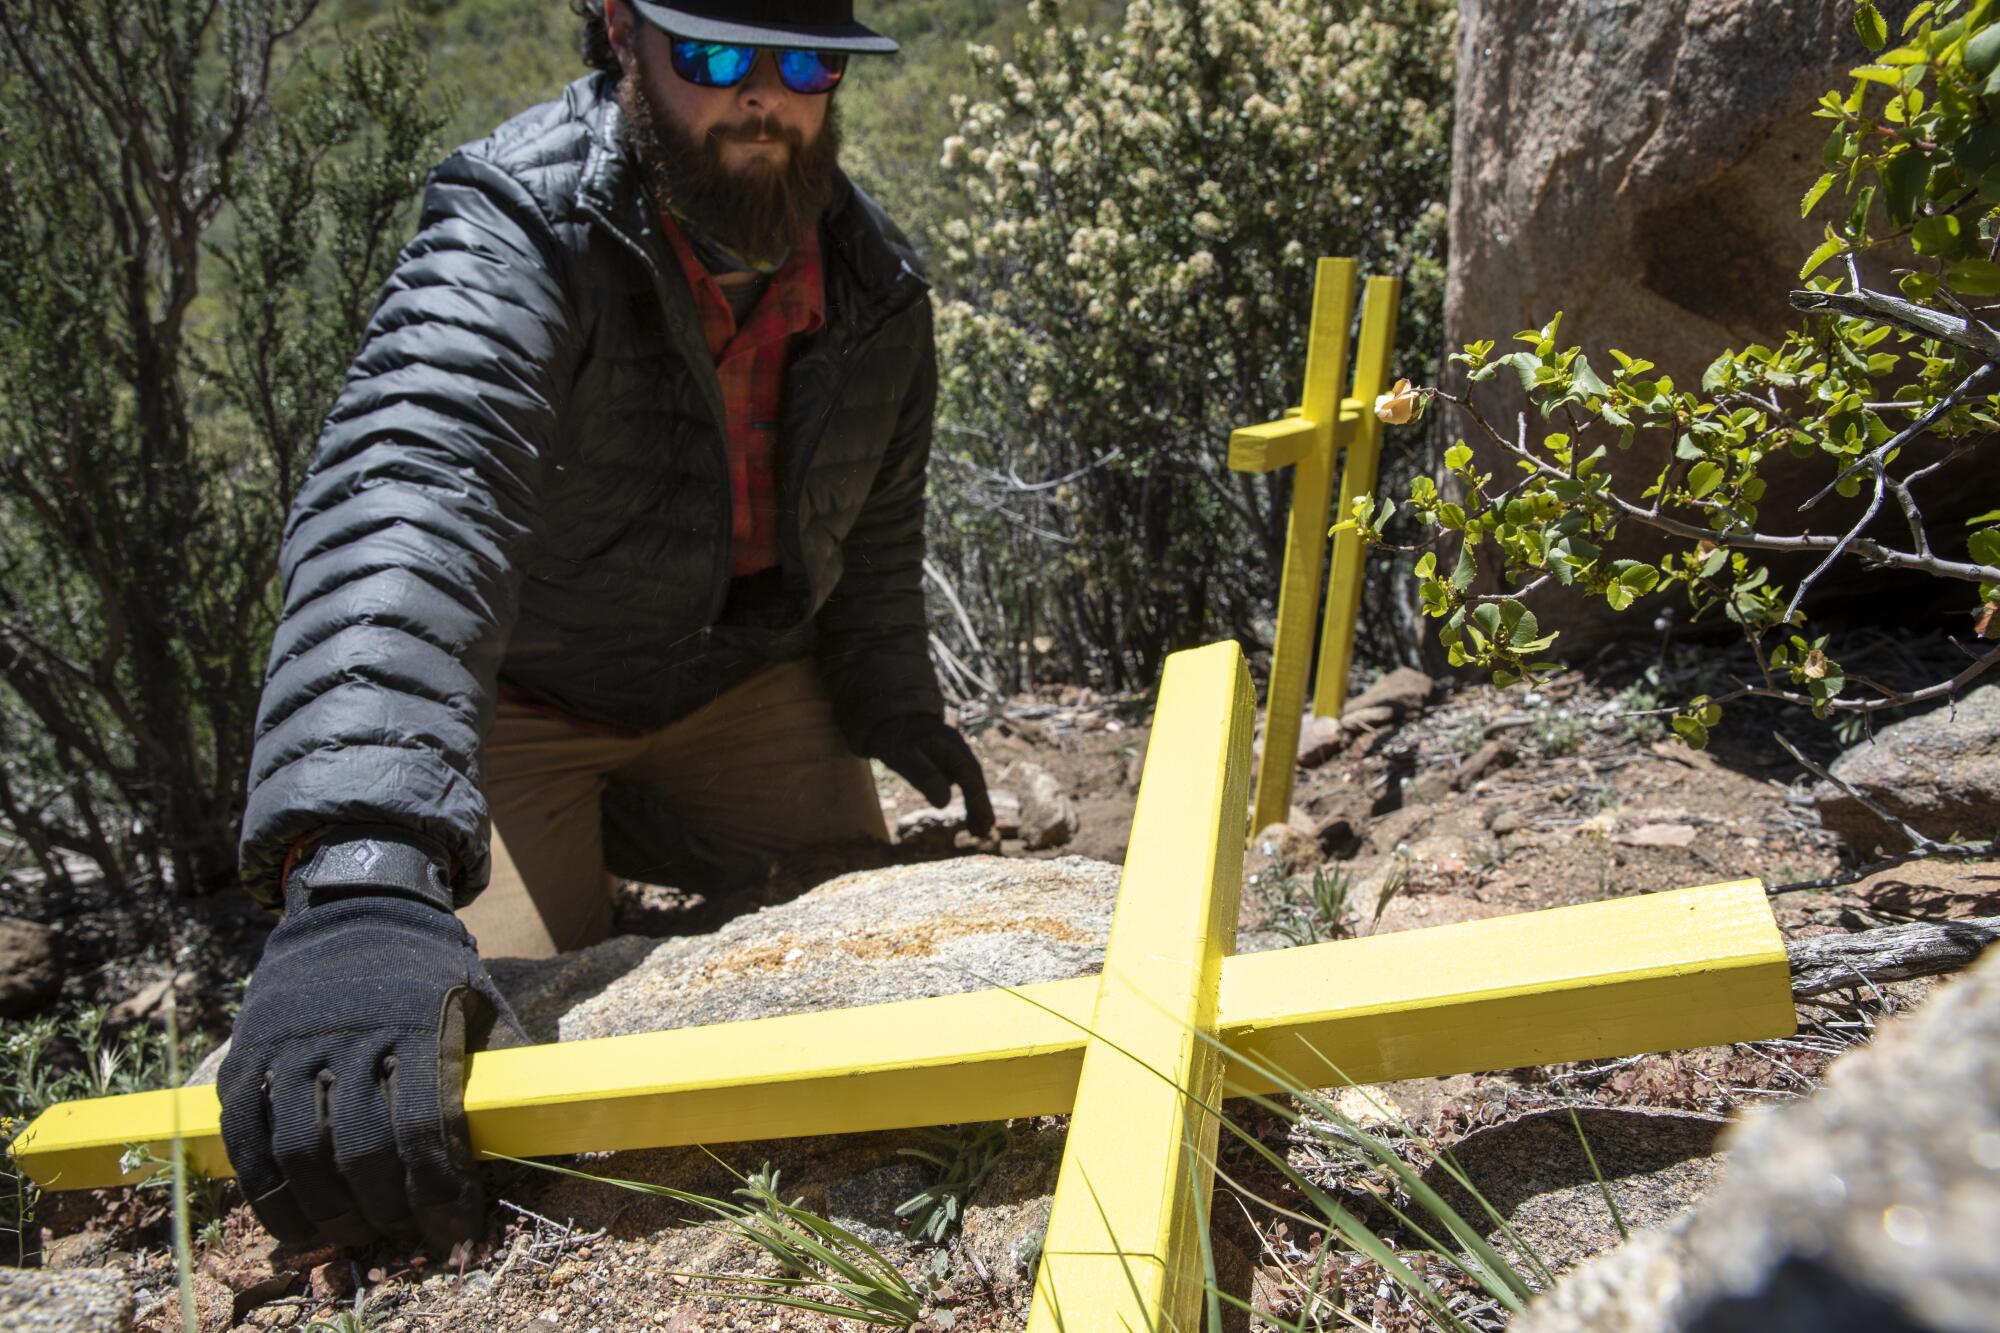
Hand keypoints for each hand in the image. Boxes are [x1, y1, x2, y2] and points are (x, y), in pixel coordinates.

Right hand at [218, 839, 516, 1249]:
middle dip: (387, 1206)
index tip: (454, 1232)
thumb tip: (548, 1124)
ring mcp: (294, 1042)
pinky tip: (291, 1216)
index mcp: (421, 1023)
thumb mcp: (482, 1001)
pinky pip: (247, 1133)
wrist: (359, 907)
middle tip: (402, 1233)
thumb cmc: (433, 972)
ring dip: (328, 1208)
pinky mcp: (249, 1053)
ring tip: (353, 1234)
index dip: (441, 1189)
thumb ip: (503, 1063)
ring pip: (301, 1146)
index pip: (429, 1124)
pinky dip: (265, 1186)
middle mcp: (353, 1032)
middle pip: (364, 1145)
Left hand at [866, 713, 993, 836]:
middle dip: (980, 805)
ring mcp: (952, 755)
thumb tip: (944, 802)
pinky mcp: (945, 761)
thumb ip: (923, 775)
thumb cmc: (893, 736)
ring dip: (976, 805)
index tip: (984, 822)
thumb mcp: (903, 755)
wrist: (884, 718)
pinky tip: (968, 816)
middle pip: (974, 779)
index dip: (977, 800)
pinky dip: (966, 798)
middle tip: (983, 832)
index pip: (970, 776)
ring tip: (978, 831)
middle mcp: (957, 750)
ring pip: (969, 781)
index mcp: (951, 746)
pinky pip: (960, 781)